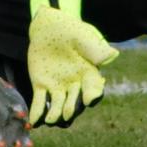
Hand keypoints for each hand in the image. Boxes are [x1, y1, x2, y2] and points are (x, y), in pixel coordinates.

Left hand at [27, 0, 117, 126]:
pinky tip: (35, 121)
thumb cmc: (71, 30)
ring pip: (57, 106)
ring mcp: (58, 87)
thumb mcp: (84, 36)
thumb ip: (95, 48)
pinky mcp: (41, 85)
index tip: (90, 99)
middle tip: (67, 114)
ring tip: (51, 120)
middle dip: (71, 109)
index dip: (93, 95)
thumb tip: (112, 55)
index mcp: (88, 74)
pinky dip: (38, 112)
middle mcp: (74, 85)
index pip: (94, 89)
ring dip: (55, 115)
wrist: (49, 25)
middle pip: (75, 103)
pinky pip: (40, 101)